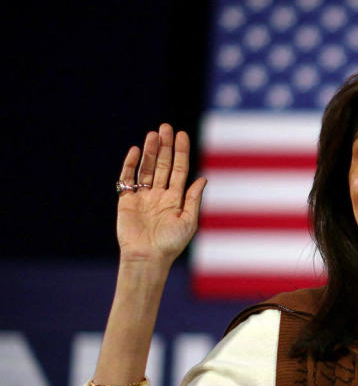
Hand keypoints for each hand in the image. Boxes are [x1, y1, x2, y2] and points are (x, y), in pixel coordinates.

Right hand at [116, 124, 206, 266]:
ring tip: (152, 134)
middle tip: (165, 127)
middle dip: (164, 146)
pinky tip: (135, 151)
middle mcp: (159, 194)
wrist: (147, 258)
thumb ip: (193, 199)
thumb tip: (203, 178)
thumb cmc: (171, 244)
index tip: (181, 134)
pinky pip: (128, 179)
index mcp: (176, 198)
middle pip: (162, 164)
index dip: (180, 152)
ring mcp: (143, 196)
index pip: (179, 169)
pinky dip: (130, 165)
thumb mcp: (188, 221)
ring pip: (146, 168)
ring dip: (149, 151)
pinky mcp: (126, 201)